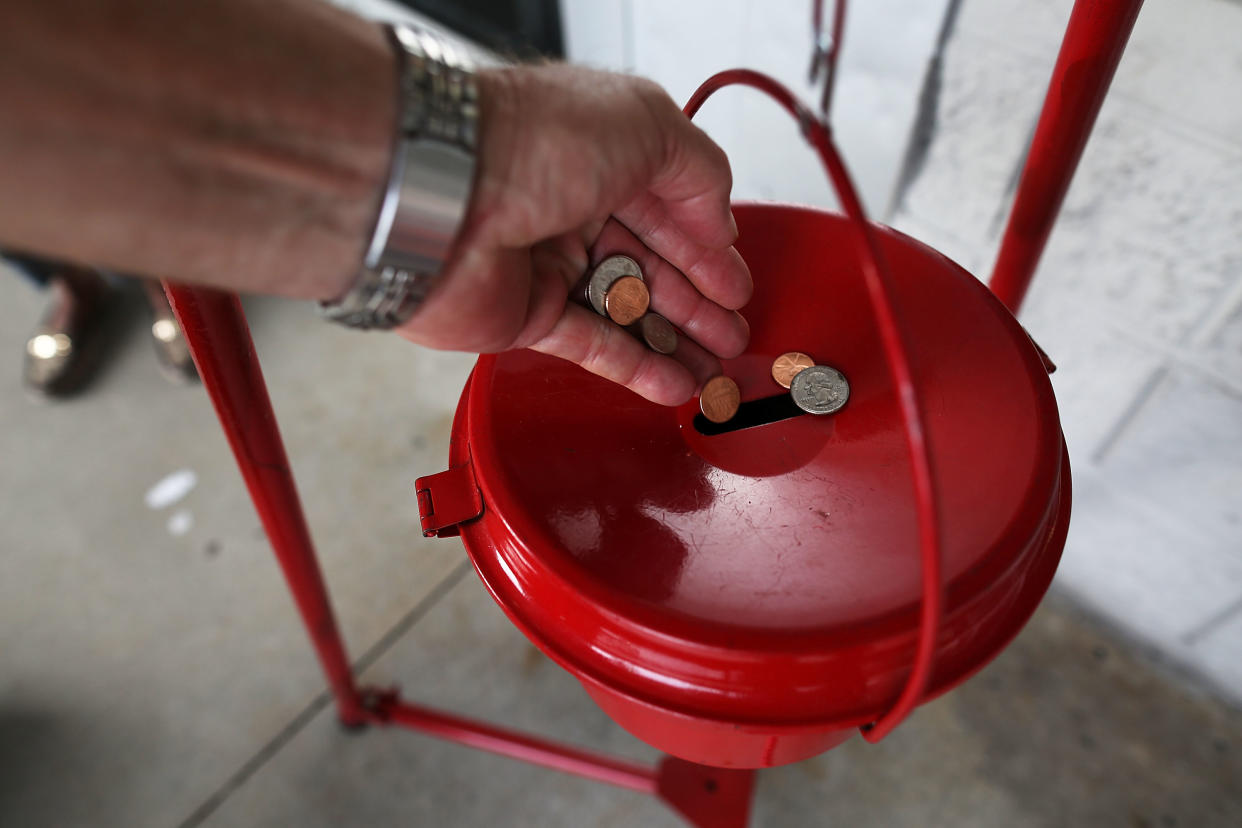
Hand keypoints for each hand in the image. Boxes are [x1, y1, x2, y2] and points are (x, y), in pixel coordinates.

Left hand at [395, 64, 751, 405]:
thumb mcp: (647, 126)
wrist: (440, 194)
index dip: (708, 248)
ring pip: (624, 310)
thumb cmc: (532, 142)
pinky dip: (634, 366)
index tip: (737, 285)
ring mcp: (546, 263)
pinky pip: (590, 345)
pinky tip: (673, 384)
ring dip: (673, 341)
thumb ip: (699, 172)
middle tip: (733, 336)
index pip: (668, 208)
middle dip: (697, 303)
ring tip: (715, 371)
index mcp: (600, 152)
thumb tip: (719, 223)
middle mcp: (571, 205)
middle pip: (650, 264)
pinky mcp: (523, 315)